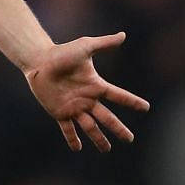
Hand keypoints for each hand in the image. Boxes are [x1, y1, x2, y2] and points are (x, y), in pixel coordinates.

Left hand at [22, 32, 150, 152]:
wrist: (39, 61)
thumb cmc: (62, 52)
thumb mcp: (85, 46)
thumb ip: (104, 43)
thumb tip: (123, 35)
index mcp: (95, 86)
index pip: (118, 95)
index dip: (132, 102)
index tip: (146, 108)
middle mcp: (87, 99)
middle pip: (107, 117)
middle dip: (118, 128)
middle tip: (130, 139)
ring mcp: (74, 107)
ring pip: (90, 126)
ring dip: (98, 138)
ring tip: (106, 149)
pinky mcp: (59, 112)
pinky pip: (67, 128)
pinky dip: (72, 138)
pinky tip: (78, 148)